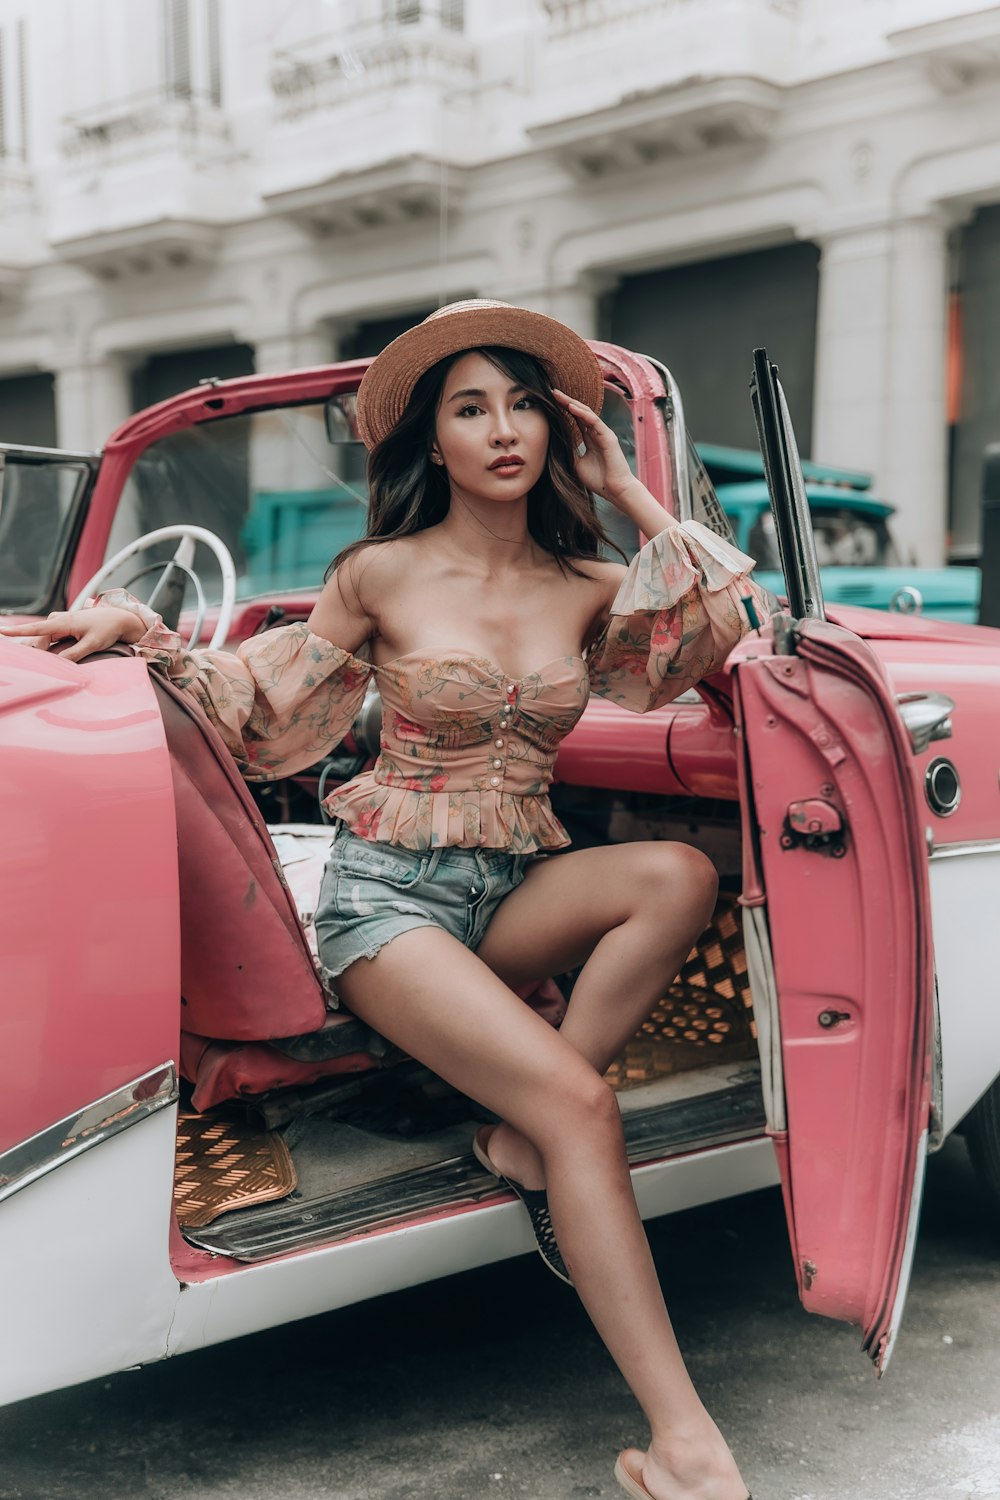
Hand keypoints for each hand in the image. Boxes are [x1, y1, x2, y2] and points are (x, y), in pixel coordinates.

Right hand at [0, 605, 145, 662]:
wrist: (118, 618)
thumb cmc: (106, 630)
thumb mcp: (92, 644)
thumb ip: (75, 654)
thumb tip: (58, 663)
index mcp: (63, 622)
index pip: (36, 629)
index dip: (18, 632)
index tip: (2, 632)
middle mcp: (57, 620)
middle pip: (37, 640)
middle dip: (34, 653)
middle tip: (33, 668)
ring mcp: (59, 622)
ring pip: (41, 639)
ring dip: (39, 651)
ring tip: (35, 663)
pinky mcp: (62, 626)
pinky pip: (47, 639)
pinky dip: (44, 648)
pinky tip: (42, 657)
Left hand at [553, 389, 638, 509]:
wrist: (615, 491)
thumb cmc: (598, 480)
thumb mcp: (577, 464)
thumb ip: (570, 452)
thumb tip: (556, 444)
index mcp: (590, 440)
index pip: (576, 420)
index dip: (564, 411)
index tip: (550, 403)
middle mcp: (597, 433)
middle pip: (580, 412)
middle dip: (566, 402)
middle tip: (552, 392)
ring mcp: (603, 434)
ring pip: (587, 413)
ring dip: (572, 403)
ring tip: (559, 395)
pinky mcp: (608, 437)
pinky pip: (594, 421)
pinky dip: (582, 414)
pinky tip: (571, 407)